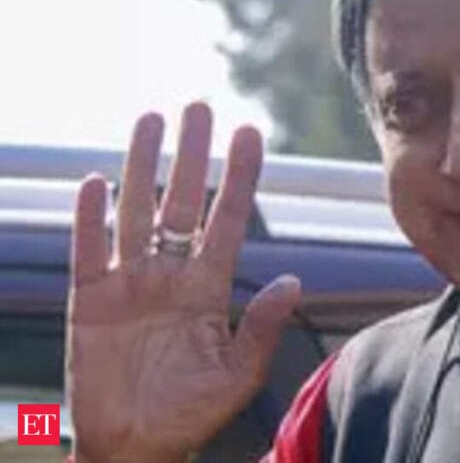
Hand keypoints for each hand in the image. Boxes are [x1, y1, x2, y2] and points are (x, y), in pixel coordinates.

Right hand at [65, 103, 301, 461]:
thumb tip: (294, 281)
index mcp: (208, 287)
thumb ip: (261, 327)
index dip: (240, 177)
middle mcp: (170, 274)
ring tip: (150, 120)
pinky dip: (90, 218)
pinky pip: (90, 251)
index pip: (228, 219)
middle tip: (199, 106)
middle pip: (181, 202)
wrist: (138, 445)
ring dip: (141, 167)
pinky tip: (96, 182)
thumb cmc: (192, 412)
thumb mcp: (238, 373)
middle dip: (191, 156)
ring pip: (136, 212)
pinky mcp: (91, 301)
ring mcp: (129, 283)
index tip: (251, 133)